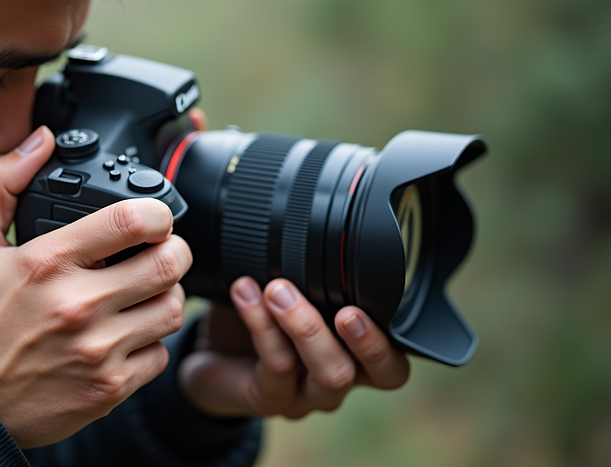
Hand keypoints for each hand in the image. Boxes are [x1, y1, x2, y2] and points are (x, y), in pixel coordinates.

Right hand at [0, 126, 190, 447]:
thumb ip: (1, 183)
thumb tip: (39, 140)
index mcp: (46, 262)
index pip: (131, 221)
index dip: (157, 212)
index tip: (152, 217)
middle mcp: (77, 305)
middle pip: (167, 263)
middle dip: (172, 250)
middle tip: (158, 251)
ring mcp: (97, 350)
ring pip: (172, 308)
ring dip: (166, 294)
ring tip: (144, 291)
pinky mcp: (109, 388)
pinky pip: (160, 354)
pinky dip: (151, 342)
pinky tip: (127, 333)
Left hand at [178, 277, 409, 417]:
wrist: (207, 357)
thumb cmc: (257, 319)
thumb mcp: (288, 286)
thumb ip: (307, 266)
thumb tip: (310, 210)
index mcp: (359, 348)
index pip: (404, 348)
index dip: (403, 326)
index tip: (385, 285)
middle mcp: (345, 375)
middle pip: (387, 373)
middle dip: (369, 338)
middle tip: (345, 309)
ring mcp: (310, 395)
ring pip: (333, 374)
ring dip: (307, 327)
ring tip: (277, 290)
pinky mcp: (272, 400)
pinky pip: (278, 368)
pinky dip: (262, 326)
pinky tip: (245, 295)